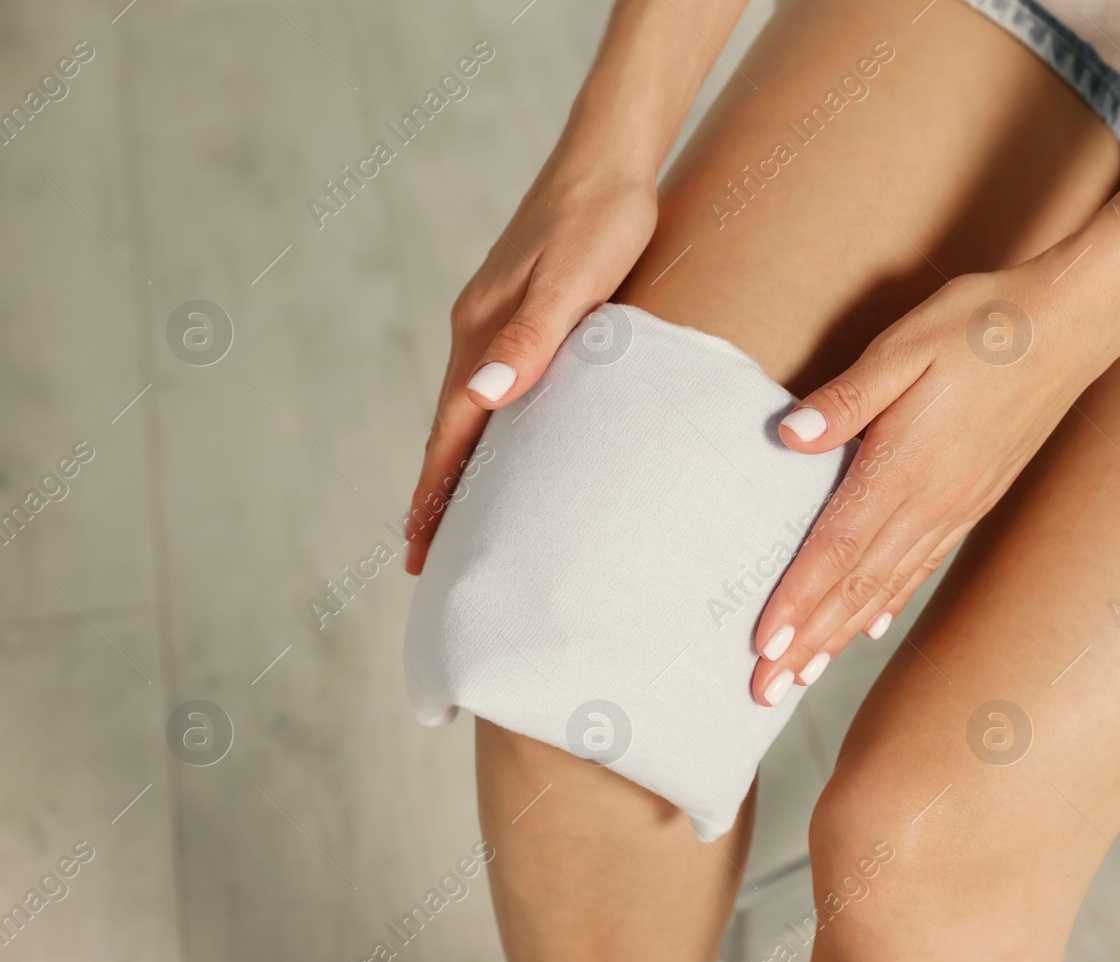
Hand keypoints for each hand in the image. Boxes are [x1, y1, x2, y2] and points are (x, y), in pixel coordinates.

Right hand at [404, 156, 657, 573]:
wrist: (612, 157)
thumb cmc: (604, 218)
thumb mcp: (575, 278)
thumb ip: (533, 336)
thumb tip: (485, 397)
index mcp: (483, 330)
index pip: (451, 432)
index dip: (435, 494)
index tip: (420, 549)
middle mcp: (478, 328)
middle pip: (449, 428)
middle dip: (436, 494)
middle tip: (429, 558)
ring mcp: (494, 317)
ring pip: (470, 409)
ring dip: (459, 465)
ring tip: (458, 518)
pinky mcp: (519, 309)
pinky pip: (493, 385)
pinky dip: (486, 427)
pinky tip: (505, 444)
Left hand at [749, 266, 1104, 704]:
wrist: (1070, 325)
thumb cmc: (981, 325)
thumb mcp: (905, 345)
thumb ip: (847, 398)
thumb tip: (789, 437)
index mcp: (906, 466)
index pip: (838, 549)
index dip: (798, 601)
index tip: (763, 647)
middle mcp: (932, 502)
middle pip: (858, 588)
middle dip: (809, 644)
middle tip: (765, 692)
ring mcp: (956, 507)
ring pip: (888, 587)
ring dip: (840, 636)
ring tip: (802, 677)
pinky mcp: (974, 501)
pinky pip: (923, 567)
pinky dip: (890, 604)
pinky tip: (870, 629)